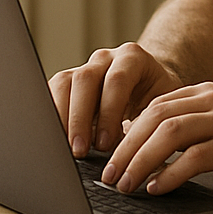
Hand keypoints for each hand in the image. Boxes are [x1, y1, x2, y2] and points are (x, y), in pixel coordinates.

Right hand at [49, 42, 183, 157]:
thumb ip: (148, 124)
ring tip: (64, 147)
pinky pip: (52, 92)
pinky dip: (51, 116)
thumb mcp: (161, 108)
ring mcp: (84, 67)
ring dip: (61, 118)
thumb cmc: (158, 99)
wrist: (149, 84)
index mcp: (133, 58)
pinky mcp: (68, 81)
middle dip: (80, 118)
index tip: (104, 143)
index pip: (117, 80)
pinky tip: (54, 138)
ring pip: (63, 83)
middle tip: (80, 150)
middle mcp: (106, 59)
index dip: (109, 112)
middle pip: (85, 79)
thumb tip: (133, 155)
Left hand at [100, 84, 212, 193]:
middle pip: (153, 117)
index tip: (109, 157)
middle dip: (124, 148)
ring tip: (125, 185)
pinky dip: (170, 174)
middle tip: (108, 176)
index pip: (154, 106)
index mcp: (209, 93)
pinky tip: (158, 189)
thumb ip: (196, 125)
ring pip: (168, 134)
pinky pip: (195, 158)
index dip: (125, 131)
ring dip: (139, 161)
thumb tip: (149, 142)